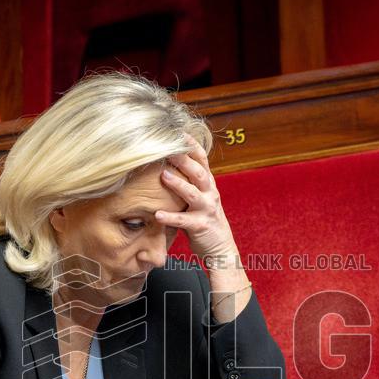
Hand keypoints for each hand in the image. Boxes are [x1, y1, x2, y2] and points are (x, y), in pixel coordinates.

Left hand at [155, 135, 238, 265]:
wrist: (221, 247)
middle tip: (167, 147)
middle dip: (183, 159)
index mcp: (208, 184)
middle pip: (197, 172)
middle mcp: (210, 193)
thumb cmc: (204, 220)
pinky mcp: (201, 226)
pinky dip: (171, 218)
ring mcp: (207, 209)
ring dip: (177, 184)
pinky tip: (157, 215)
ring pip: (192, 193)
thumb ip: (188, 183)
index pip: (201, 159)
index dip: (191, 145)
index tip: (178, 131)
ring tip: (163, 176)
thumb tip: (165, 165)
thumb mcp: (199, 198)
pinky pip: (184, 221)